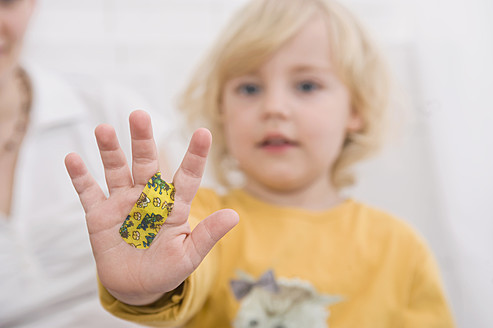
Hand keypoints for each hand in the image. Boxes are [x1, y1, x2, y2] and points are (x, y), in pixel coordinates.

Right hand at [64, 110, 238, 305]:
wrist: (137, 287)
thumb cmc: (168, 269)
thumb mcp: (189, 255)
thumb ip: (208, 235)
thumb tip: (234, 216)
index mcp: (173, 205)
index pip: (187, 175)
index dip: (195, 155)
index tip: (204, 132)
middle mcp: (147, 197)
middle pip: (146, 163)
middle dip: (142, 140)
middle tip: (139, 115)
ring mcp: (122, 203)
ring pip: (116, 170)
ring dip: (109, 151)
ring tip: (103, 129)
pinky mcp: (100, 216)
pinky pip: (88, 193)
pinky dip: (80, 177)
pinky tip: (72, 159)